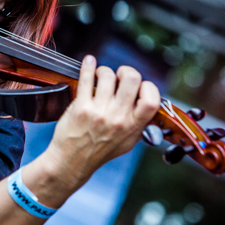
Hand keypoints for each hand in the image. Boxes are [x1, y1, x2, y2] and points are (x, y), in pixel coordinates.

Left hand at [46, 55, 160, 184]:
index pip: (151, 99)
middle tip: (119, 75)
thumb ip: (139, 123)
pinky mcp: (80, 108)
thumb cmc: (99, 151)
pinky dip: (88, 66)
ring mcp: (99, 112)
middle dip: (126, 71)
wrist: (72, 162)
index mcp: (133, 126)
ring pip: (108, 75)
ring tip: (100, 76)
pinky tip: (88, 62)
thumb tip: (147, 102)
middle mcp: (118, 118)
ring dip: (104, 71)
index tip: (140, 85)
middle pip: (131, 79)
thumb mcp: (127, 142)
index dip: (148, 87)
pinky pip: (86, 79)